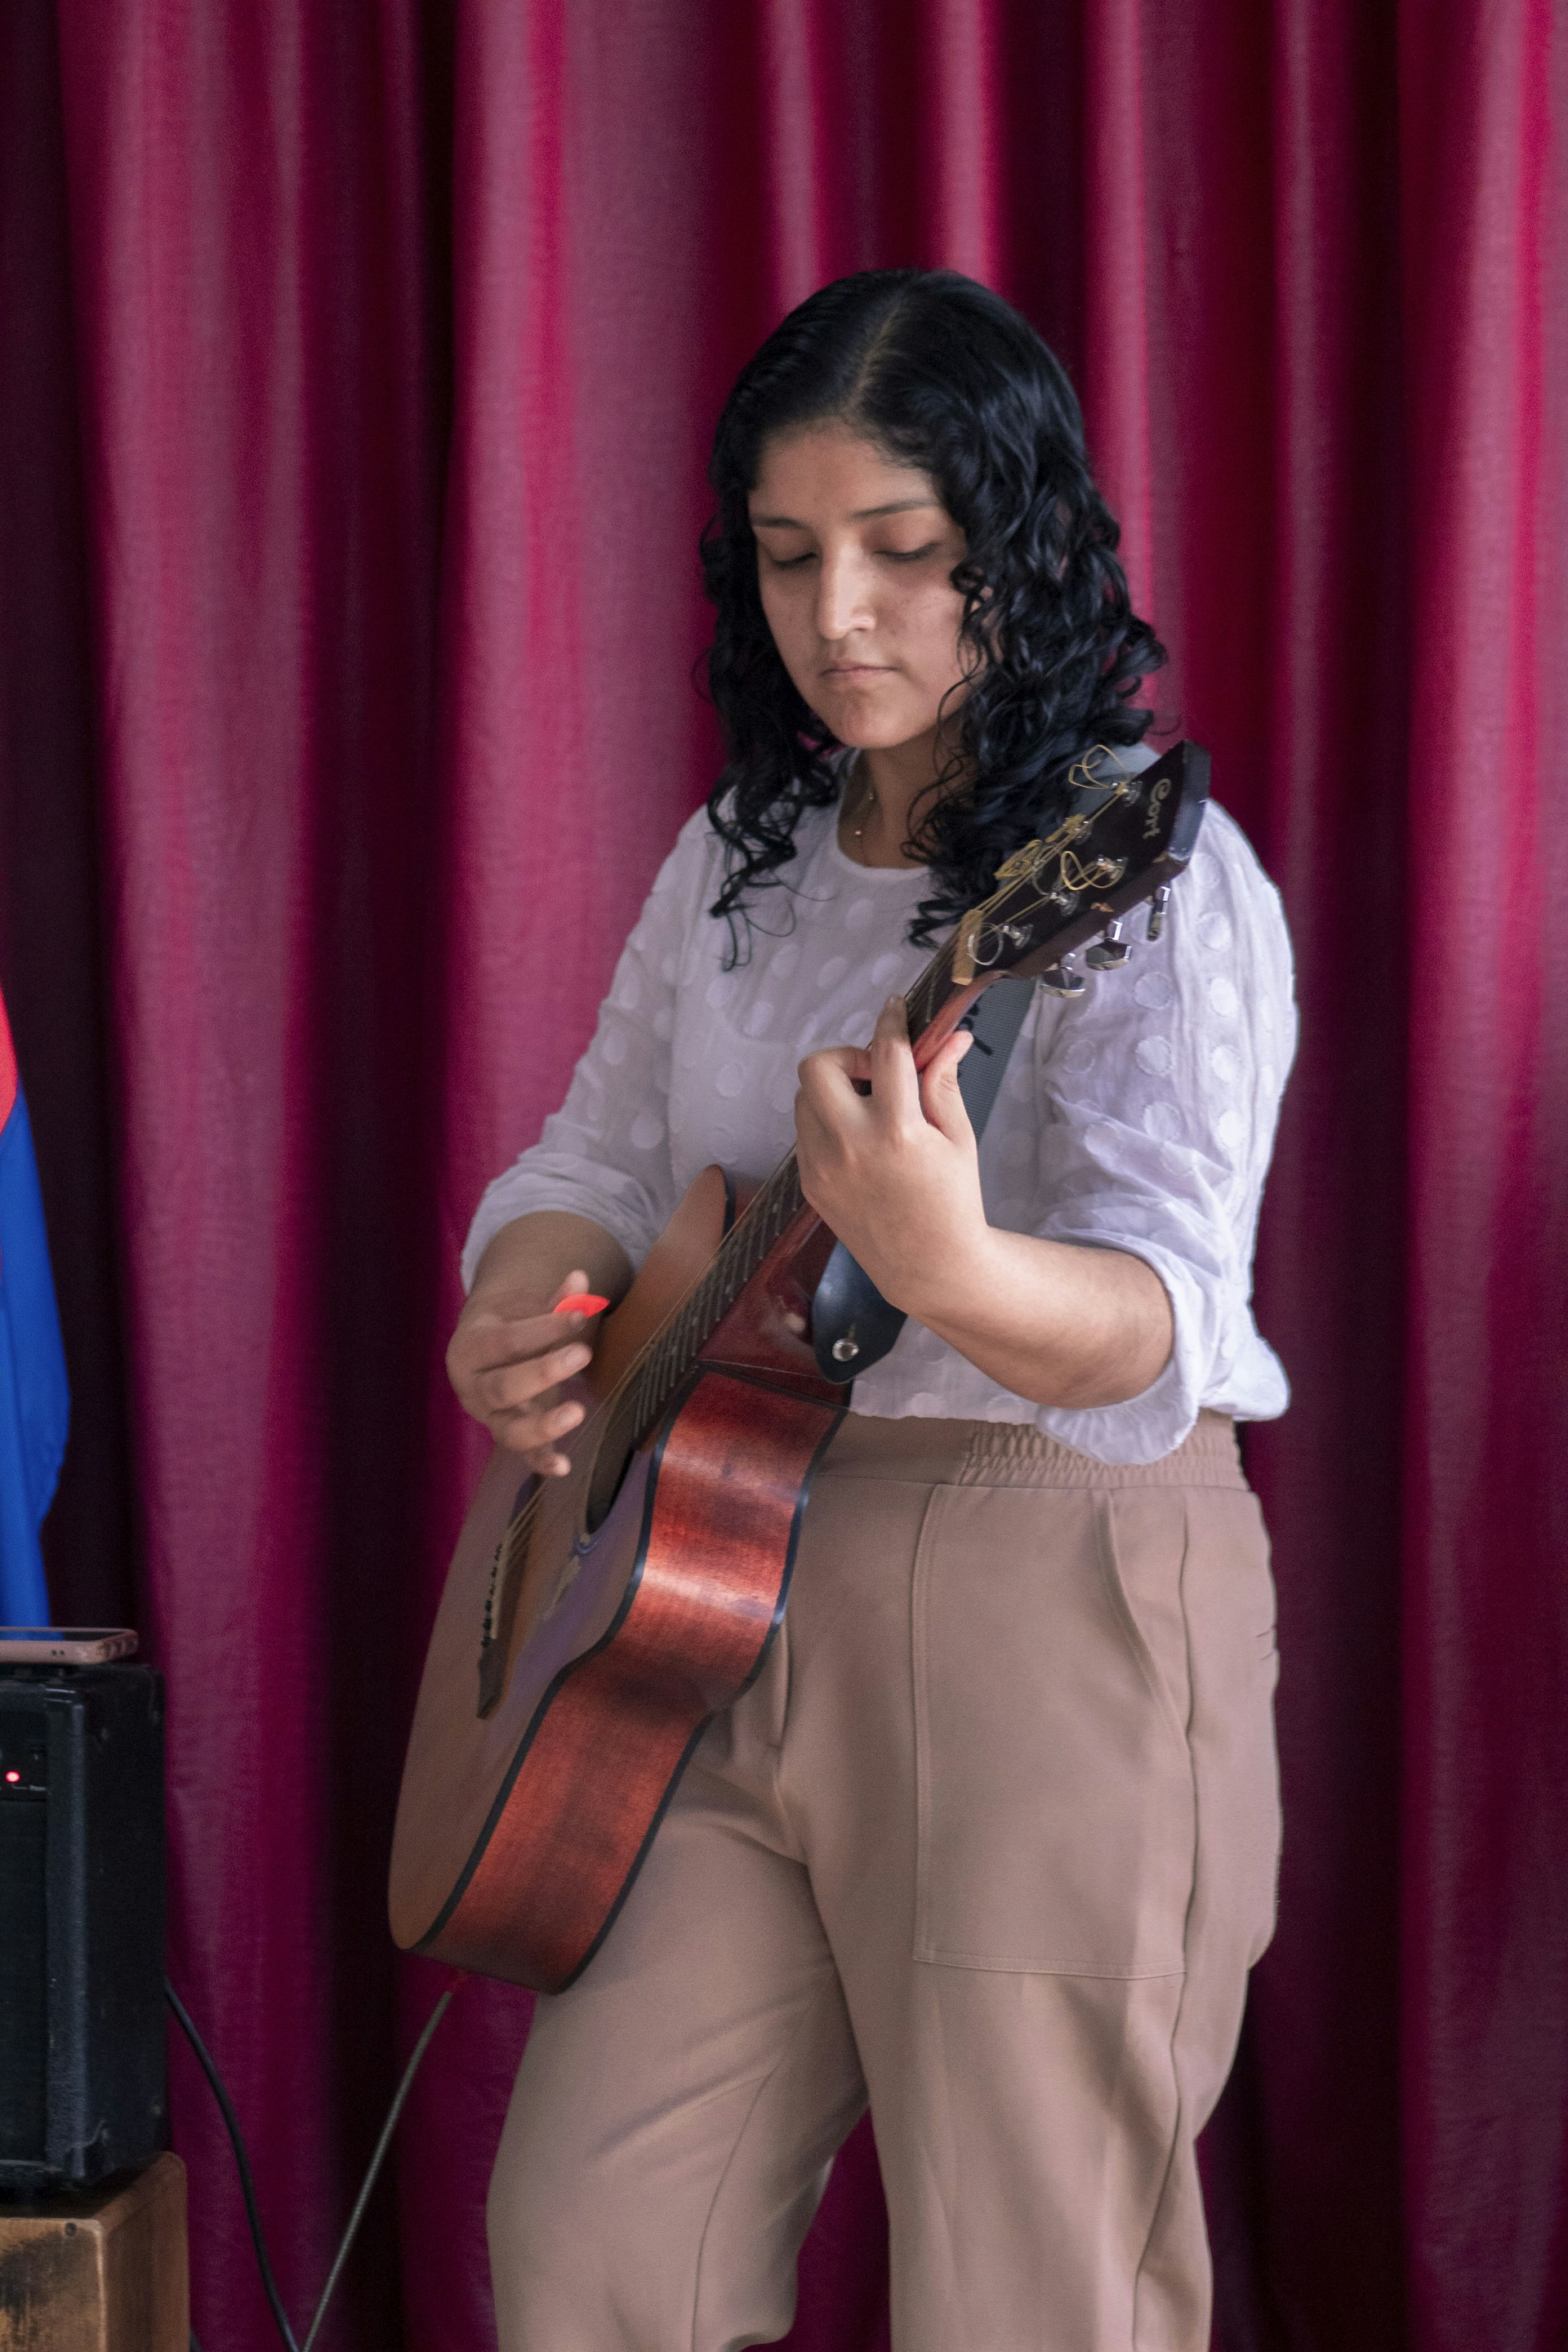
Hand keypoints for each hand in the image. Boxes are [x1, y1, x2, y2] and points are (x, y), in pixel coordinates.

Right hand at [446, 1267, 601, 1473]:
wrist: (487, 1350)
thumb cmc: (511, 1324)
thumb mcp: (526, 1308)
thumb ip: (555, 1299)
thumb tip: (580, 1278)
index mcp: (471, 1347)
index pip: (505, 1342)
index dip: (543, 1328)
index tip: (580, 1315)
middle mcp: (473, 1387)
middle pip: (502, 1387)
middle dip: (543, 1371)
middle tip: (583, 1354)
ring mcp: (490, 1418)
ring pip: (508, 1431)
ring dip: (543, 1424)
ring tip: (578, 1411)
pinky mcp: (509, 1437)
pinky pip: (524, 1456)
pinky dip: (542, 1463)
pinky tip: (564, 1467)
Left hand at [794, 996, 982, 1317]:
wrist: (928, 1266)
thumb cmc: (953, 1199)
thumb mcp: (958, 1137)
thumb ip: (944, 1081)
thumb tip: (950, 1035)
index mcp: (897, 1131)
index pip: (885, 1053)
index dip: (890, 1022)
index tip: (893, 1010)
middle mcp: (851, 1146)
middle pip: (818, 1066)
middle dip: (847, 1056)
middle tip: (876, 1074)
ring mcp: (822, 1166)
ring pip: (804, 1097)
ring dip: (834, 1089)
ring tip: (869, 1107)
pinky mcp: (809, 1183)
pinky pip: (805, 1130)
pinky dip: (827, 1121)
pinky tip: (858, 1139)